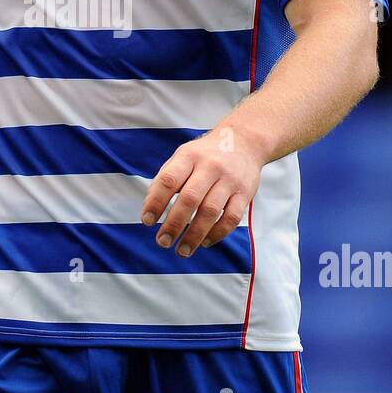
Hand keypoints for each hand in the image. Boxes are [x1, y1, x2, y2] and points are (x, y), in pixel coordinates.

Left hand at [139, 124, 262, 256]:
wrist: (244, 141)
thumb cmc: (205, 154)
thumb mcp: (183, 156)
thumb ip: (166, 178)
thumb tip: (149, 207)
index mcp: (189, 156)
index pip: (169, 180)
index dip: (155, 202)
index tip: (146, 221)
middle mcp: (210, 166)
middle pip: (190, 199)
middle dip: (174, 224)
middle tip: (162, 242)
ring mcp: (229, 180)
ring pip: (211, 211)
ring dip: (195, 235)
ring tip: (182, 251)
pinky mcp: (245, 193)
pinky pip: (232, 218)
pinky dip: (217, 233)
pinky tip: (205, 242)